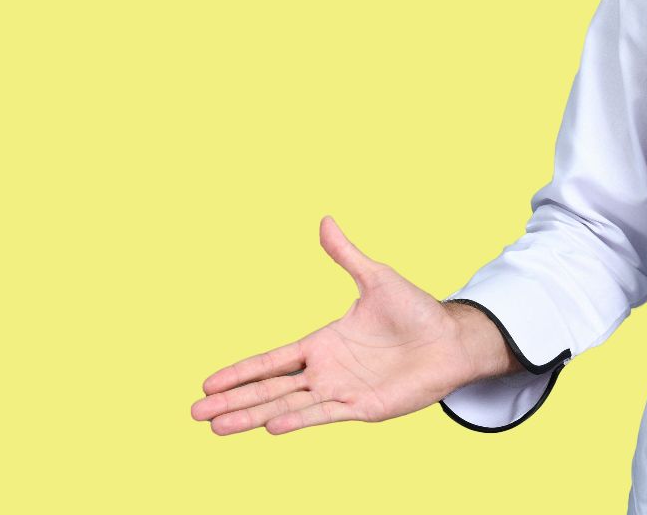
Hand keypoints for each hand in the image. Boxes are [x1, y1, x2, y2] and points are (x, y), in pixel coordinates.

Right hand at [191, 215, 480, 434]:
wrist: (452, 338)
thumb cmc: (416, 310)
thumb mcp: (376, 278)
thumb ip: (346, 254)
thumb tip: (325, 219)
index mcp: (323, 343)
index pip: (272, 361)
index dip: (240, 372)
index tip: (207, 384)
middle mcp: (326, 371)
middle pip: (269, 388)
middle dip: (233, 401)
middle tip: (194, 414)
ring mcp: (342, 391)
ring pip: (287, 405)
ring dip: (252, 416)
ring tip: (218, 428)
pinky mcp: (363, 407)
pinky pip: (323, 414)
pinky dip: (297, 419)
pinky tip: (270, 426)